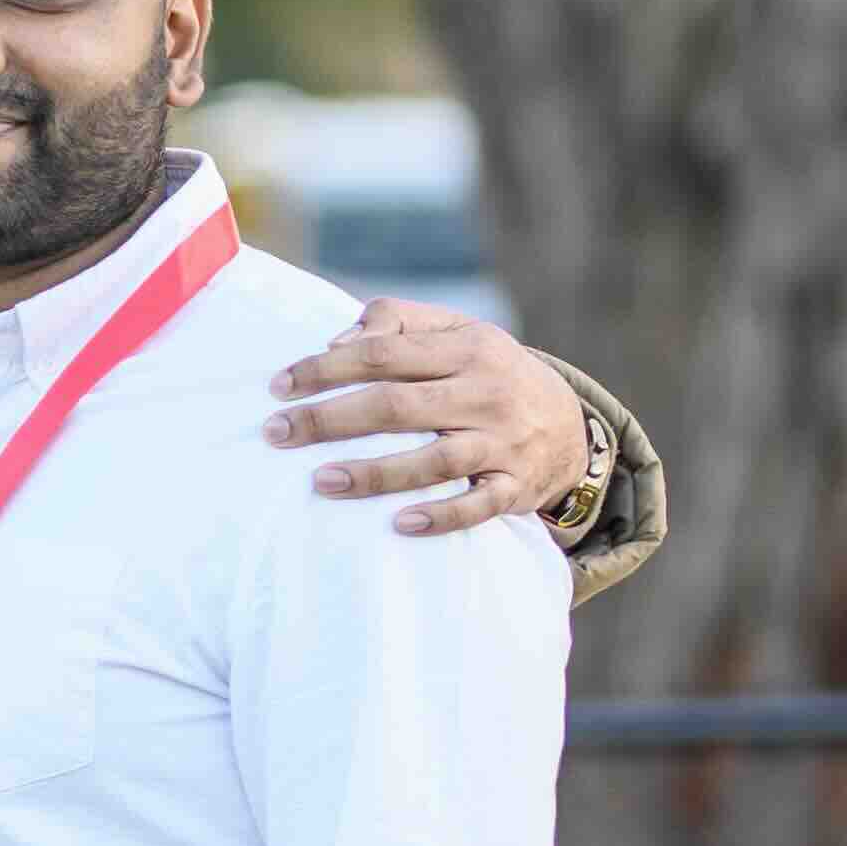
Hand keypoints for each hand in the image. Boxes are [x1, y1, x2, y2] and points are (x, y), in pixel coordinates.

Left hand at [266, 301, 588, 534]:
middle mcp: (485, 393)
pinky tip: (400, 523)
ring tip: (321, 481)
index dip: (326, 369)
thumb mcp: (457, 332)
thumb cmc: (488, 373)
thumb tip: (338, 341)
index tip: (279, 387)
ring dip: (375, 473)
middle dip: (331, 420)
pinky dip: (441, 516)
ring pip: (434, 460)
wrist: (570, 425)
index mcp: (465, 348)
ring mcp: (502, 443)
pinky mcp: (514, 487)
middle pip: (397, 406)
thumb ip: (397, 323)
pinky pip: (477, 506)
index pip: (383, 355)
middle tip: (276, 433)